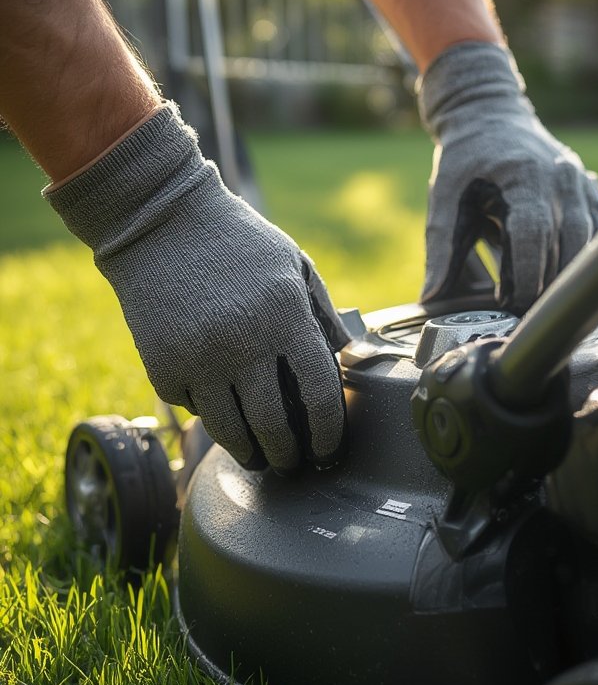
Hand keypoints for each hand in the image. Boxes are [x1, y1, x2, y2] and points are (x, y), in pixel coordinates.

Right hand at [47, 105, 349, 472]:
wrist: (159, 220)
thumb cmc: (239, 243)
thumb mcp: (295, 266)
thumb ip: (325, 316)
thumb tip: (352, 361)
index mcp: (285, 318)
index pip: (319, 398)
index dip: (329, 436)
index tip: (329, 451)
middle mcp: (242, 345)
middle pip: (275, 429)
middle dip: (289, 456)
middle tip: (294, 464)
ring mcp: (198, 359)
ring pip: (231, 433)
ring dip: (250, 454)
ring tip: (260, 458)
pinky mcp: (162, 367)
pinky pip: (193, 410)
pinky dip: (209, 415)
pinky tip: (219, 409)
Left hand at [418, 42, 597, 315]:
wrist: (488, 115)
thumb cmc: (464, 159)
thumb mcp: (443, 198)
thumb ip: (440, 248)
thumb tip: (432, 296)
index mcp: (525, 177)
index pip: (534, 235)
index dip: (527, 276)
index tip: (514, 307)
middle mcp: (562, 178)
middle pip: (569, 244)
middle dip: (551, 285)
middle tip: (530, 317)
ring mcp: (582, 183)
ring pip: (592, 242)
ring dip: (573, 279)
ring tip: (550, 307)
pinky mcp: (591, 190)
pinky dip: (592, 260)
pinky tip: (576, 286)